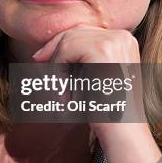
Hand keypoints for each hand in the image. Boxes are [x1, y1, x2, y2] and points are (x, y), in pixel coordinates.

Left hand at [31, 24, 145, 141]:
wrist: (122, 131)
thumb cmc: (107, 110)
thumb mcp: (96, 77)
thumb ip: (82, 59)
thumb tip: (50, 48)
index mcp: (125, 40)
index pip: (86, 32)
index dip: (62, 43)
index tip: (43, 56)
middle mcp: (122, 36)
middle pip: (77, 31)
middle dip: (54, 46)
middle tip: (36, 59)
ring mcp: (114, 41)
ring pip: (68, 41)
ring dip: (57, 64)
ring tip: (58, 90)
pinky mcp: (102, 49)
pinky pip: (67, 50)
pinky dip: (58, 70)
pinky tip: (62, 93)